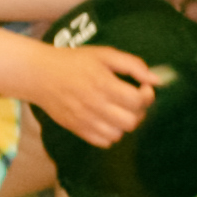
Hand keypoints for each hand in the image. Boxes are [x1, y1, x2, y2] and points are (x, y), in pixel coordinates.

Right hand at [34, 42, 165, 148]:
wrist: (39, 74)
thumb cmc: (74, 61)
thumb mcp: (105, 55)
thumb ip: (133, 65)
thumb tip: (157, 79)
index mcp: (103, 84)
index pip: (138, 101)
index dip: (148, 95)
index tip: (144, 87)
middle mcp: (95, 105)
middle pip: (132, 121)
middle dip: (139, 111)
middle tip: (133, 99)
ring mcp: (84, 120)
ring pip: (119, 134)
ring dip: (125, 123)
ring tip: (120, 109)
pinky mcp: (76, 129)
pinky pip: (103, 141)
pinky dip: (111, 133)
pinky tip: (108, 119)